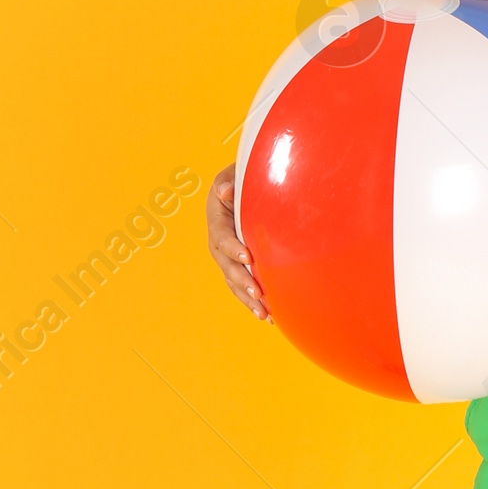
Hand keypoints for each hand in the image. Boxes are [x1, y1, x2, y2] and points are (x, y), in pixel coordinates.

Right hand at [207, 165, 267, 319]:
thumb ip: (229, 181)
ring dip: (248, 299)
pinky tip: (270, 316)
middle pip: (226, 265)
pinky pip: (243, 285)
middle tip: (258, 294)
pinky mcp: (239, 265)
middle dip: (242, 281)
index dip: (232, 248)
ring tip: (265, 315)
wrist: (251, 187)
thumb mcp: (235, 172)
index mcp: (217, 217)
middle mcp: (219, 240)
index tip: (248, 257)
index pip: (221, 236)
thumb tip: (224, 191)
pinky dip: (254, 301)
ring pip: (234, 281)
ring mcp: (228, 255)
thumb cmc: (245, 176)